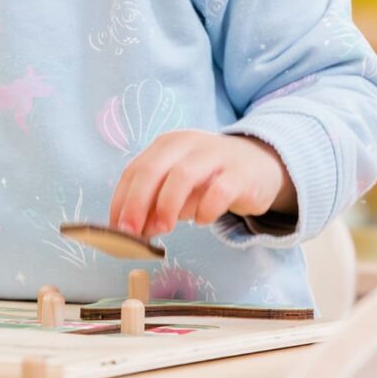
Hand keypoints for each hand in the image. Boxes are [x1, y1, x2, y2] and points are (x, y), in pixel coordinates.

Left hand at [109, 132, 294, 240]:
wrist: (260, 166)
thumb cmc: (210, 179)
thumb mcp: (178, 189)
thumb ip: (156, 205)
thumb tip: (134, 231)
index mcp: (167, 145)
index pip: (134, 170)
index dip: (121, 201)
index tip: (115, 230)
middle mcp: (188, 144)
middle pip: (152, 170)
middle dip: (136, 204)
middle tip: (131, 234)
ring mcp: (216, 155)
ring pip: (183, 176)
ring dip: (167, 206)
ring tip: (164, 229)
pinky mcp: (240, 173)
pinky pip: (218, 191)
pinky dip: (205, 210)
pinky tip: (202, 220)